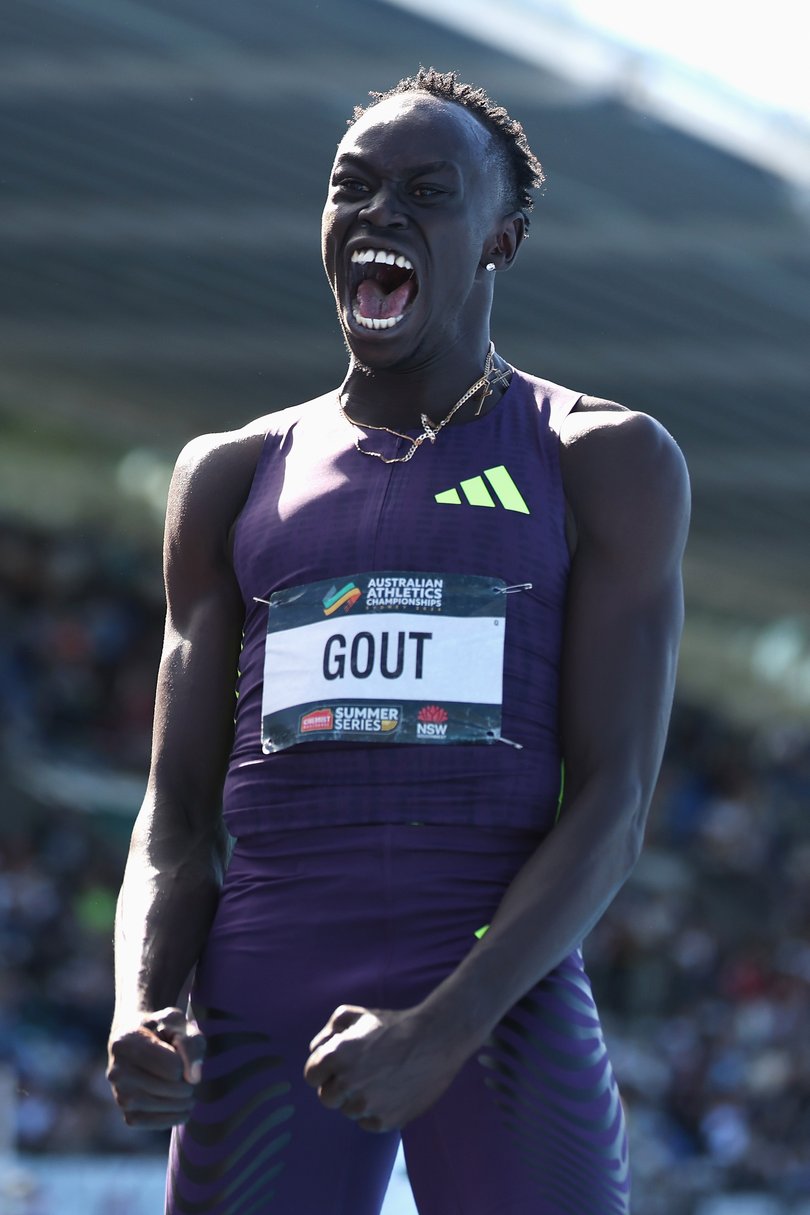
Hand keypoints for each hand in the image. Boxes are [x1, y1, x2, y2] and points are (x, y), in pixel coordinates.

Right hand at [107, 1007, 205, 1128]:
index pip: (171, 1065)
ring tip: (189, 1093)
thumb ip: (191, 1044)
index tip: (180, 1053)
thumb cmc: (163, 1029)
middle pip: (165, 1087)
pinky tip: (183, 1109)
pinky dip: (172, 1118)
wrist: (140, 1040)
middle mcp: (116, 1071)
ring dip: (182, 1103)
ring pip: (158, 1106)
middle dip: (186, 1084)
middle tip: (189, 1077)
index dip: (185, 1061)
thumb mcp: (180, 1024)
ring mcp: (119, 1095)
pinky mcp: (127, 1114)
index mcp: (126, 1042)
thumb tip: (194, 1078)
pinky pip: (152, 1123)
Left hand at [303, 1004, 463, 1132]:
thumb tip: (315, 1050)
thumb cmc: (393, 1025)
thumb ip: (328, 1031)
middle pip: (327, 1098)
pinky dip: (376, 1111)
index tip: (338, 1065)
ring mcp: (367, 1105)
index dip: (323, 1070)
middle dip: (338, 1086)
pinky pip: (368, 1122)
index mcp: (336, 1056)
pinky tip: (391, 1091)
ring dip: (358, 1098)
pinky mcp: (385, 1121)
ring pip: (349, 1111)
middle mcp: (348, 1083)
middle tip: (359, 1073)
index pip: (311, 1076)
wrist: (435, 1039)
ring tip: (380, 1078)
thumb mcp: (356, 1014)